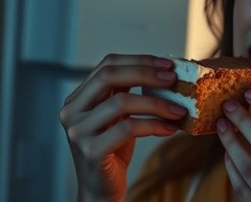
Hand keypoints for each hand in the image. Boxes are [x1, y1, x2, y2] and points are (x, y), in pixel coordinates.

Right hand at [59, 54, 186, 201]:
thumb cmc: (114, 150)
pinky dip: (154, 125)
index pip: (107, 65)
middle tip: (173, 78)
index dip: (139, 60)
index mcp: (78, 97)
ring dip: (156, 103)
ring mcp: (78, 131)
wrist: (102, 190)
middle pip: (109, 76)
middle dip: (145, 73)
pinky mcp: (91, 151)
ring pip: (121, 102)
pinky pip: (128, 128)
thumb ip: (128, 92)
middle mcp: (71, 111)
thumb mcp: (118, 116)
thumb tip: (164, 70)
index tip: (167, 65)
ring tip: (179, 109)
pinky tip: (170, 128)